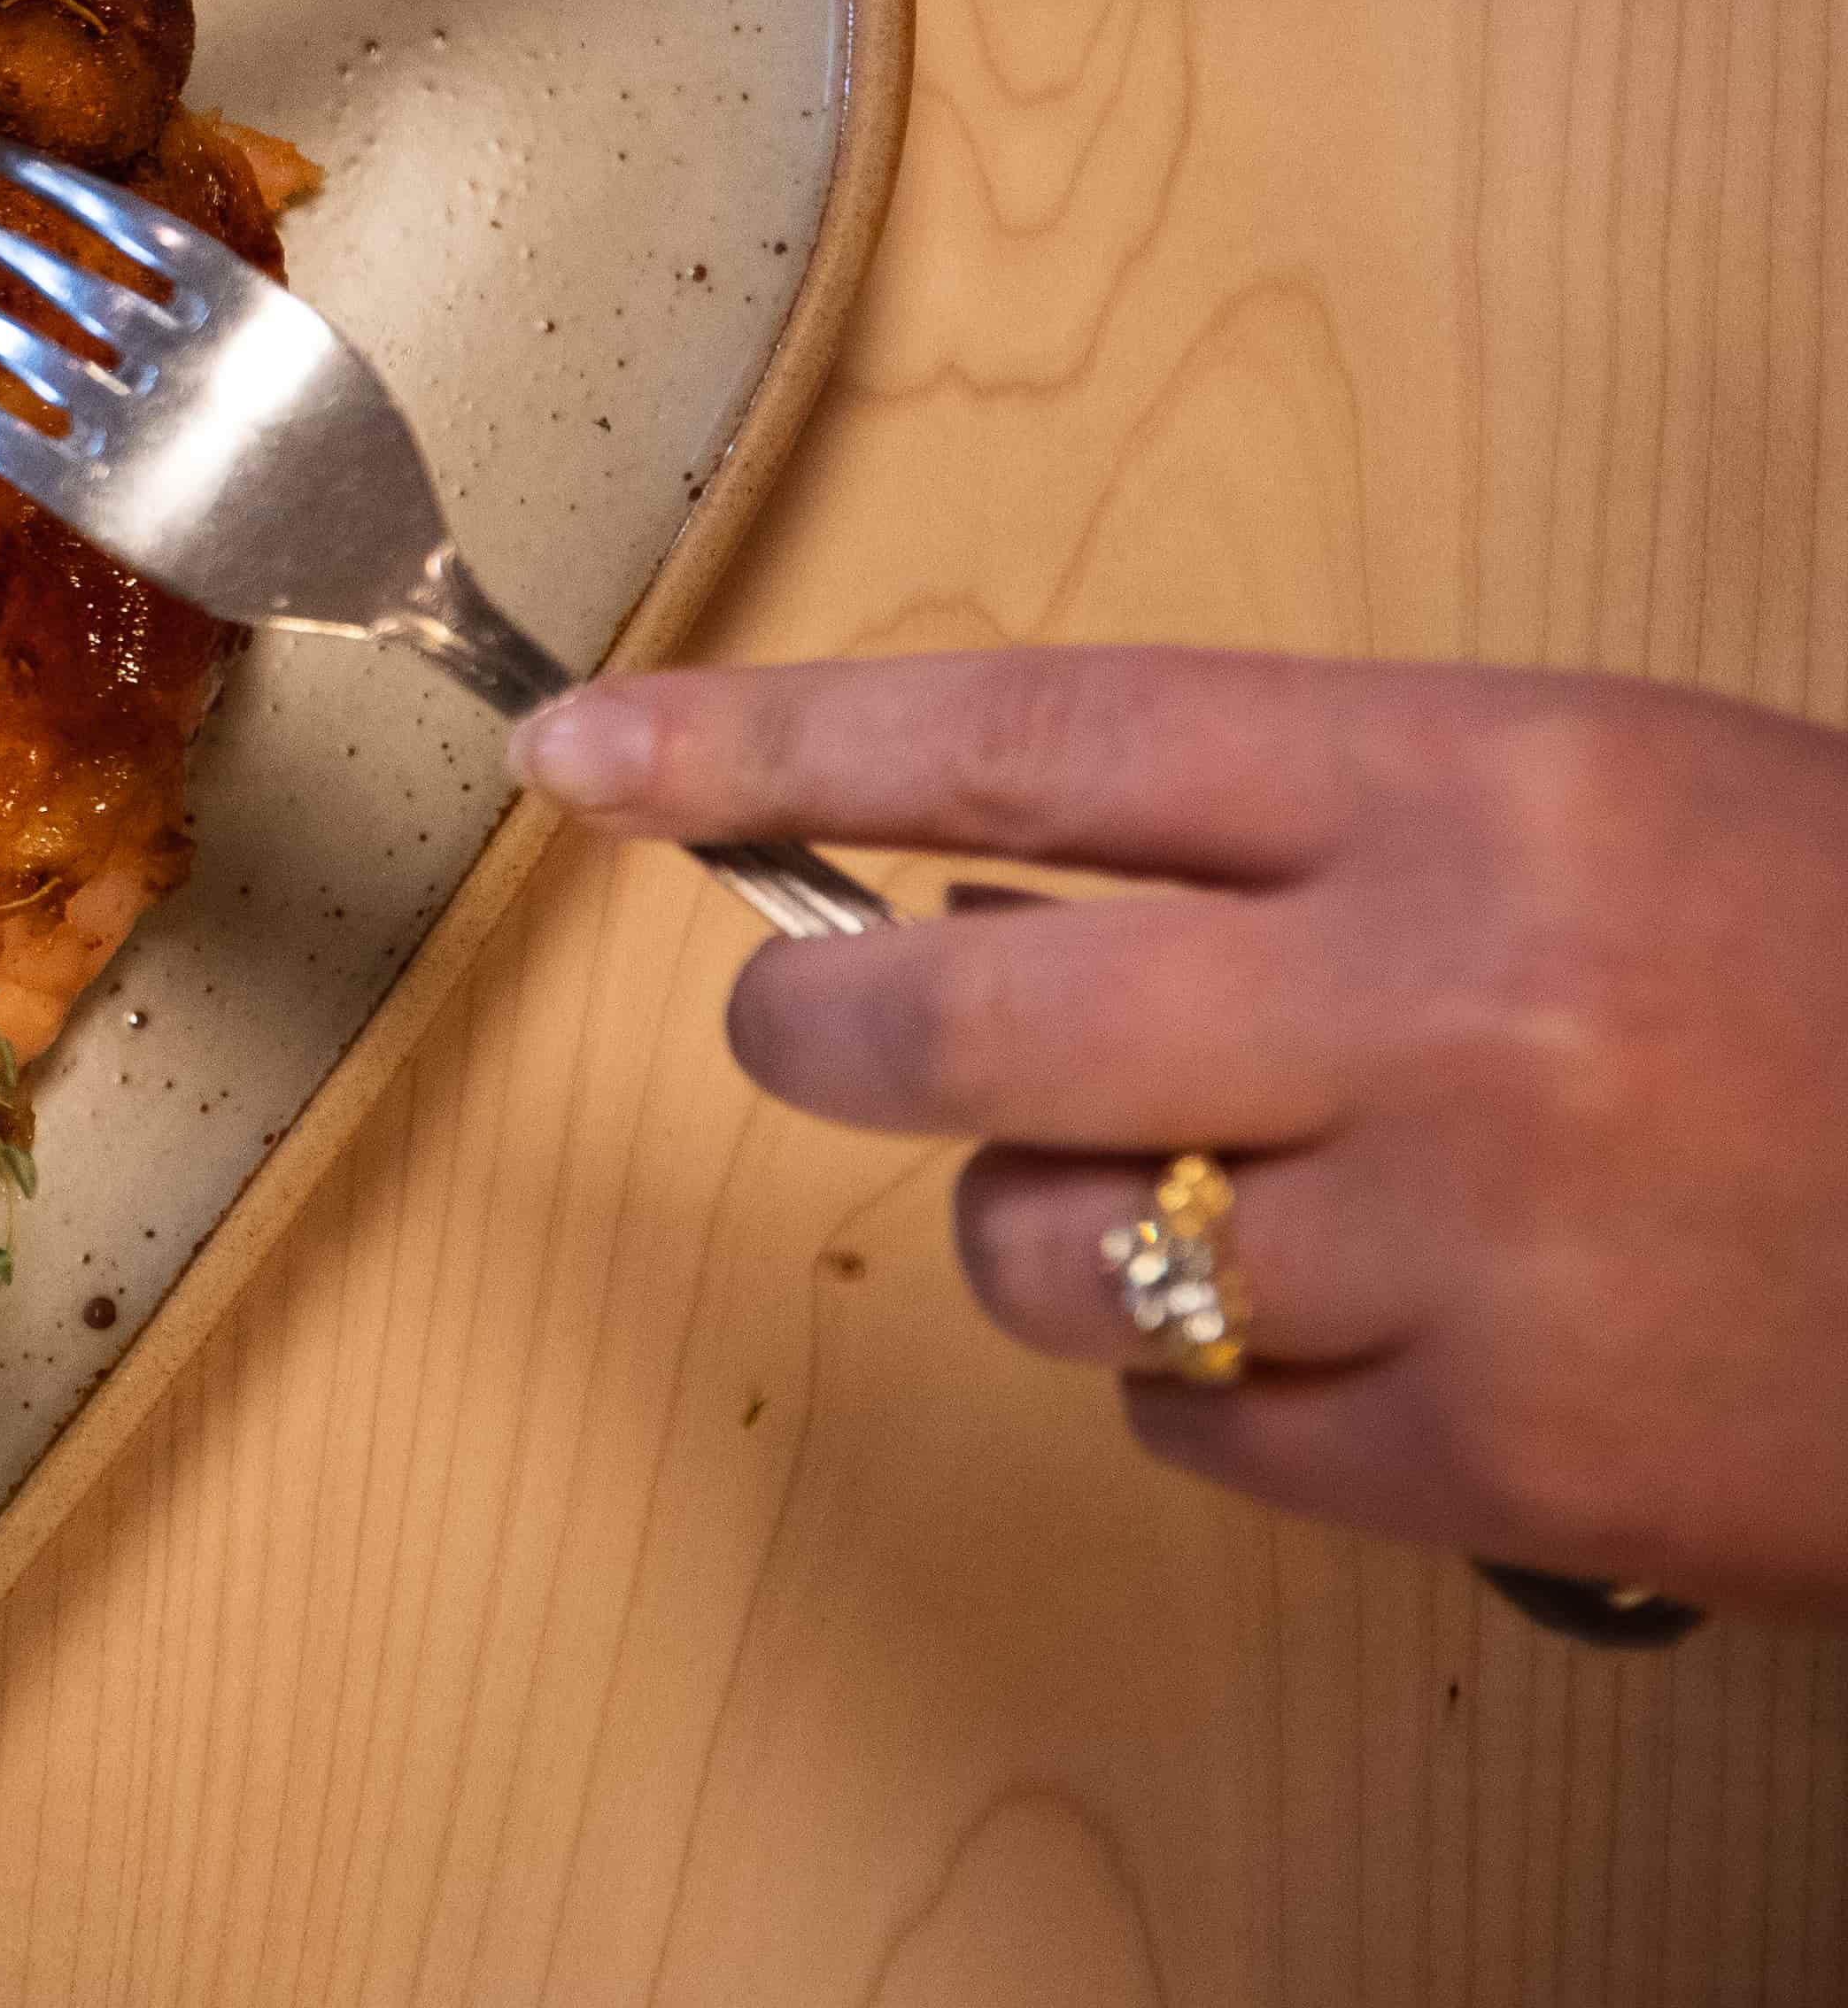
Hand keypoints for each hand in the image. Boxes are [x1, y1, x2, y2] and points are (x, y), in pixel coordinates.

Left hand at [511, 649, 1847, 1612]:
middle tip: (797, 1023)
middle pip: (963, 1013)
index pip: (1030, 739)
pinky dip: (1206, 1385)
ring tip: (1169, 1186)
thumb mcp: (1615, 801)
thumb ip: (1315, 829)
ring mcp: (1470, 1251)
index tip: (592, 756)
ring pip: (1044, 1242)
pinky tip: (1325, 1331)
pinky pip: (1198, 1424)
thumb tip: (994, 872)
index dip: (777, 744)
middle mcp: (1445, 1005)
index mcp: (1483, 786)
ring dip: (1037, 1222)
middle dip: (818, 1022)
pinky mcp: (1507, 1466)